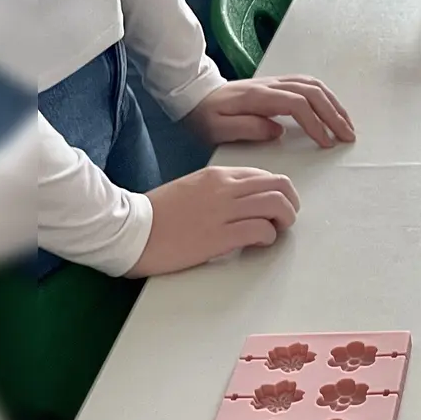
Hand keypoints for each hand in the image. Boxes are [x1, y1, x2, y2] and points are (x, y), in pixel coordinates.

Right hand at [128, 166, 300, 276]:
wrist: (129, 230)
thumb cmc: (156, 214)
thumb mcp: (191, 189)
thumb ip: (220, 191)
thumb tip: (244, 202)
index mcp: (218, 175)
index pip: (265, 175)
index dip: (278, 191)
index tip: (277, 205)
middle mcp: (225, 188)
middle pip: (280, 186)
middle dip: (291, 203)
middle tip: (286, 219)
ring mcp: (223, 211)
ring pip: (276, 205)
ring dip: (284, 220)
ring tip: (275, 232)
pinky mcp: (220, 237)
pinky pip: (261, 231)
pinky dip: (268, 237)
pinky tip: (258, 244)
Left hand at [185, 76, 353, 148]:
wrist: (195, 95)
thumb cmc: (206, 116)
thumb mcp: (217, 128)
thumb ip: (247, 129)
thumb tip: (278, 131)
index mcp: (258, 97)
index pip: (297, 104)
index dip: (315, 123)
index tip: (325, 143)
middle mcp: (271, 85)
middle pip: (313, 93)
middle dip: (334, 114)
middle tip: (348, 136)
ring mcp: (275, 82)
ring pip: (314, 86)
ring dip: (334, 104)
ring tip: (346, 124)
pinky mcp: (277, 84)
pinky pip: (308, 84)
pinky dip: (325, 96)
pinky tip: (332, 109)